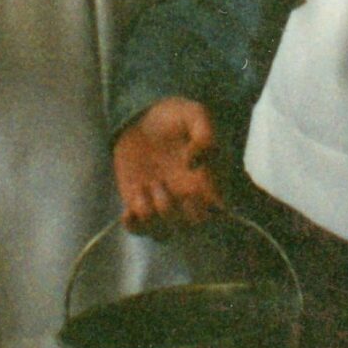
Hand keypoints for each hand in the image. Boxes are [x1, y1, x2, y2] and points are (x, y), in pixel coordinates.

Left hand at [112, 97, 224, 236]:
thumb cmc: (174, 116)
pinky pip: (140, 229)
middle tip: (162, 187)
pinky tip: (130, 206)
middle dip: (177, 214)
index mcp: (208, 180)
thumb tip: (196, 163)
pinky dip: (134, 224)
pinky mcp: (140, 204)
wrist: (141, 117)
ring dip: (153, 215)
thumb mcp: (194, 114)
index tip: (193, 188)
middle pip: (192, 227)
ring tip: (146, 187)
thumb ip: (204, 135)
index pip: (218, 210)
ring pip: (165, 233)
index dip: (207, 208)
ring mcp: (164, 203)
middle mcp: (189, 197)